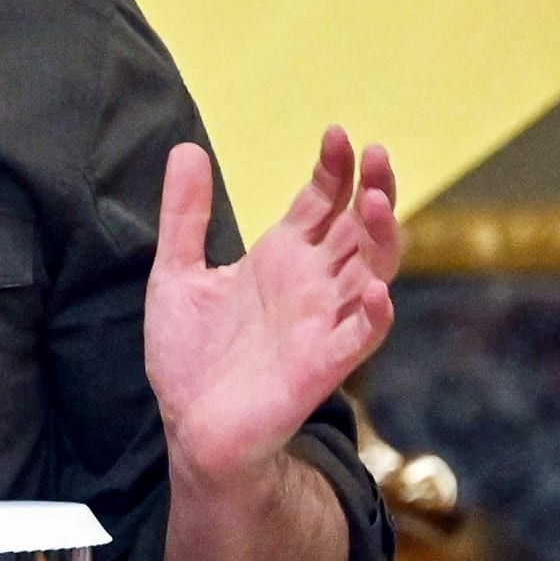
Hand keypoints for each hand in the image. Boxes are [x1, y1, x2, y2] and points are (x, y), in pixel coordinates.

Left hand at [143, 128, 397, 488]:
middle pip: (359, 227)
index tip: (335, 134)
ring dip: (383, 239)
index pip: (323, 202)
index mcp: (282, 258)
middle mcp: (312, 284)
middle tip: (375, 152)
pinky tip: (376, 290)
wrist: (190, 426)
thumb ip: (184, 214)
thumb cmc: (191, 356)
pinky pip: (363, 336)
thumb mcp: (176, 273)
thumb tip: (185, 148)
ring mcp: (323, 322)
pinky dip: (375, 313)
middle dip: (373, 189)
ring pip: (374, 272)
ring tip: (378, 202)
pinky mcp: (324, 364)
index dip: (333, 169)